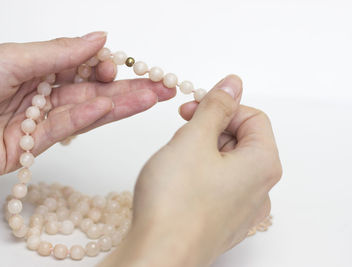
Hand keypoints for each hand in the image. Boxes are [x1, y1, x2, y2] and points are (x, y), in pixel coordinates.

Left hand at [0, 31, 174, 180]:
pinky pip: (65, 131)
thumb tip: (99, 38)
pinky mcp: (31, 148)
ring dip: (118, 105)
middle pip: (91, 91)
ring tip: (151, 97)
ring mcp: (38, 122)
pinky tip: (108, 107)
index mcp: (35, 67)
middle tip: (161, 87)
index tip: (120, 64)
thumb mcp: (13, 57)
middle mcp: (40, 94)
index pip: (81, 67)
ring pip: (85, 112)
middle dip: (127, 89)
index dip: (104, 66)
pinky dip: (87, 119)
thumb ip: (60, 53)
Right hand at [99, 75, 281, 266]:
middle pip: (239, 141)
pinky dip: (198, 177)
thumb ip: (216, 106)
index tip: (193, 110)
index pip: (252, 117)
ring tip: (174, 164)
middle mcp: (259, 189)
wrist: (159, 254)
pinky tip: (177, 186)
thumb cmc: (175, 200)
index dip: (221, 107)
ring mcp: (242, 209)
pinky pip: (216, 187)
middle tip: (180, 138)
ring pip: (224, 164)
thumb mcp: (194, 138)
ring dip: (200, 153)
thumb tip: (233, 83)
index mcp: (262, 164)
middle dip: (208, 131)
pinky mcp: (223, 222)